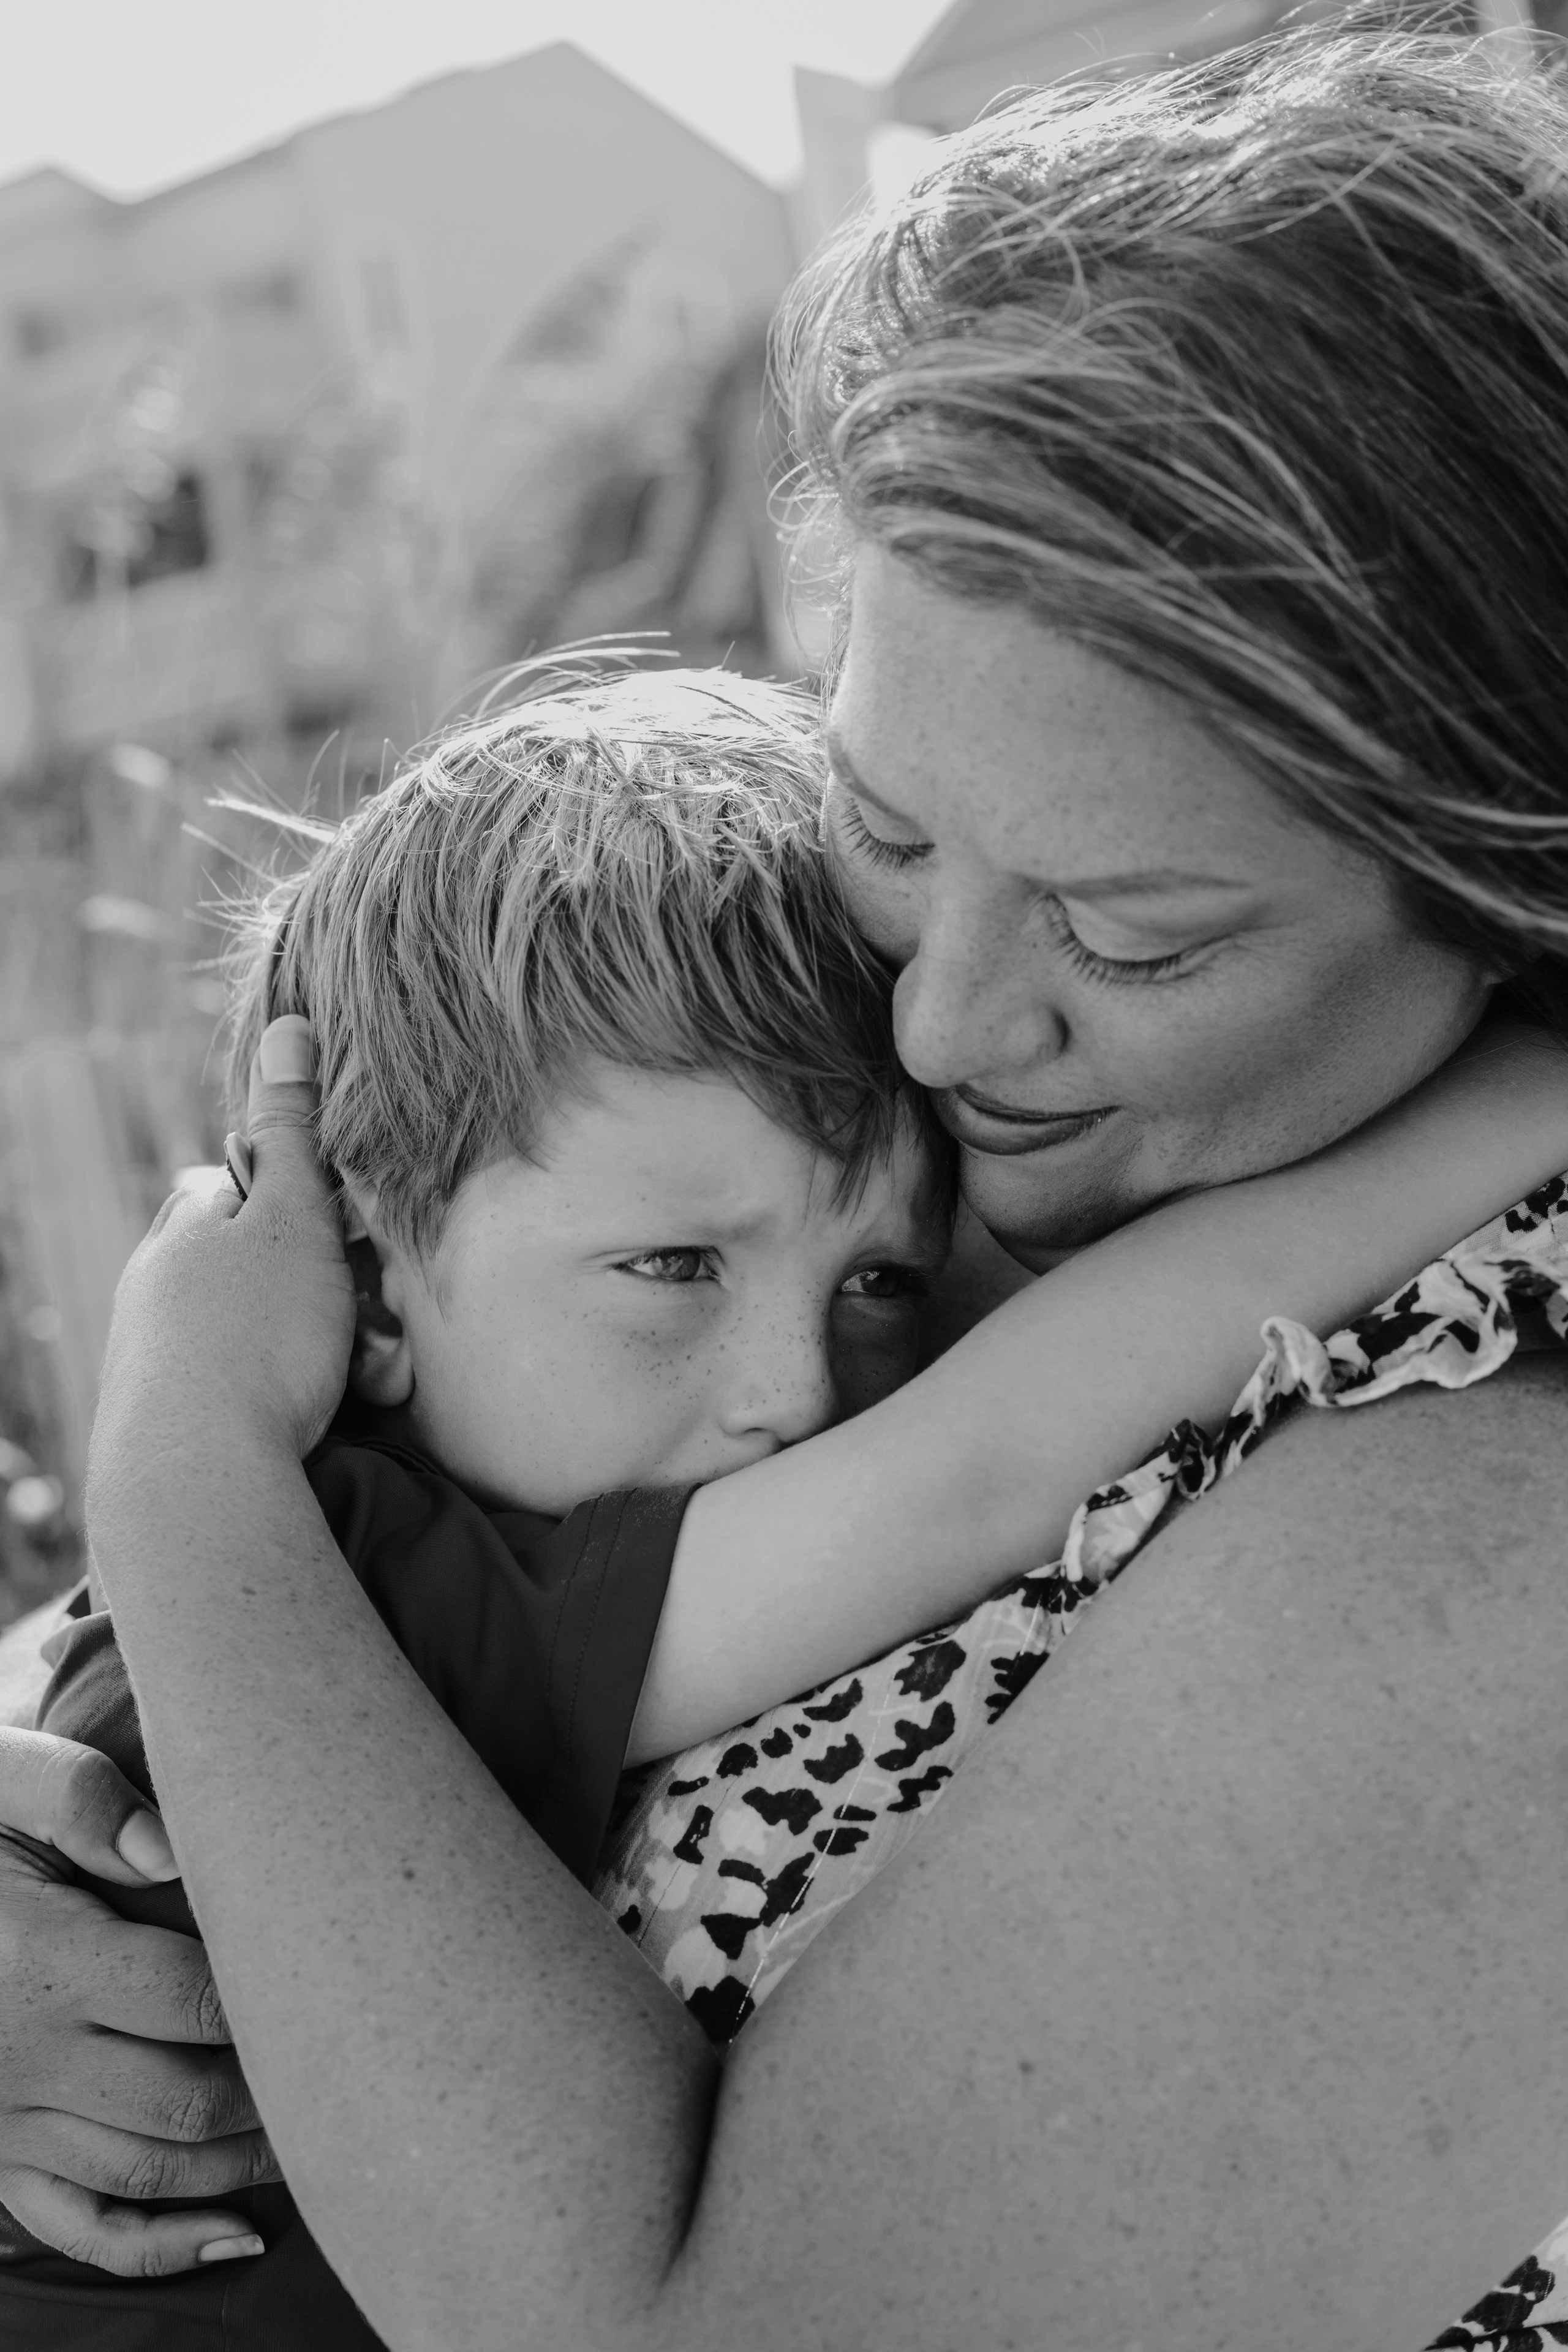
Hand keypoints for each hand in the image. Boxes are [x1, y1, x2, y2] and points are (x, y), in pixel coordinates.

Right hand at [0, 1728, 277, 2275]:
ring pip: (151, 2172)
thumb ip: (83, 1798)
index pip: (197, 2000)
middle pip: (189, 2100)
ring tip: (318, 2129)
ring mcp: (4, 2123)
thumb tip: (173, 1849)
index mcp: (40, 1960)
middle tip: (348, 2054)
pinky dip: (164, 2245)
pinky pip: (82, 2226)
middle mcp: (22, 2058)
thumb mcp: (0, 1779)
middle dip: (278, 2088)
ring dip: (245, 2162)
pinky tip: (238, 2231)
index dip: (276, 1997)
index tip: (330, 1974)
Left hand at [94, 1016, 353, 1469]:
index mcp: (187, 1226)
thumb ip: (298, 1131)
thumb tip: (288, 1025)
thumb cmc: (254, 1340)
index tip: (363, 1244)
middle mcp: (164, 1286)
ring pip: (281, 1333)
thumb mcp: (293, 1219)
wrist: (198, 1481)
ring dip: (341, 1351)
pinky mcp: (182, 1419)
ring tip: (374, 1381)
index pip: (265, 1188)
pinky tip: (338, 1418)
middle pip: (279, 1267)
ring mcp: (167, 1356)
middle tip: (380, 1327)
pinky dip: (308, 1398)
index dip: (325, 1212)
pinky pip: (264, 1391)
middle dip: (345, 1295)